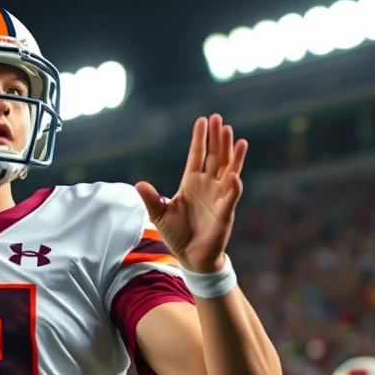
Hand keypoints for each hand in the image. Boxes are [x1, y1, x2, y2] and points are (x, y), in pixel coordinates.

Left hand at [135, 114, 247, 272]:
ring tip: (235, 136)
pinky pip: (230, 196)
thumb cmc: (177, 233)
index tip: (203, 120)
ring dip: (233, 155)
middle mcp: (208, 185)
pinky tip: (233, 174)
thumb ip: (151, 199)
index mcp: (191, 182)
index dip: (200, 139)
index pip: (197, 155)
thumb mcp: (160, 214)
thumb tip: (138, 183)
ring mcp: (218, 197)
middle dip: (218, 139)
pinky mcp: (225, 212)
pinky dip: (233, 186)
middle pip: (215, 157)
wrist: (191, 255)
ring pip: (228, 170)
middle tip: (220, 119)